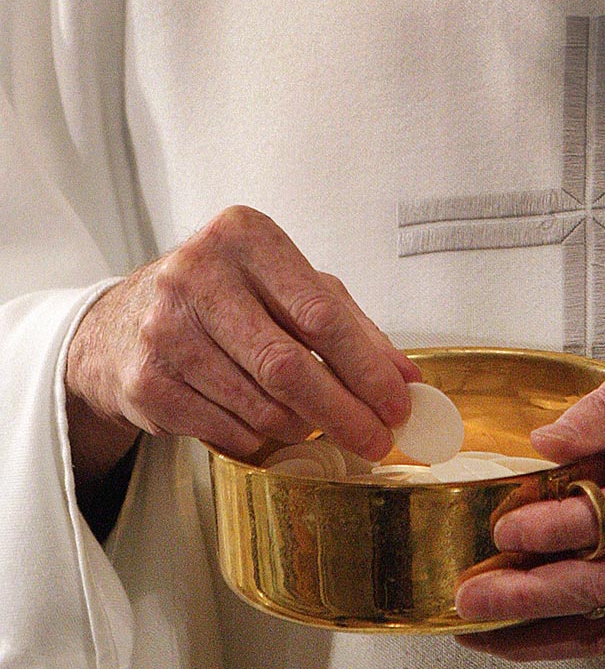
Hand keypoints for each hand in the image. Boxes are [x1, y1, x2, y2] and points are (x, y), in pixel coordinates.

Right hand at [66, 205, 419, 484]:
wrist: (123, 321)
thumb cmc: (225, 297)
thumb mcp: (288, 289)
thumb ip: (351, 327)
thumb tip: (407, 378)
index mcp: (244, 238)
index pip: (320, 314)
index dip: (367, 368)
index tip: (398, 403)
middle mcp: (196, 275)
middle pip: (289, 366)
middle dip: (344, 412)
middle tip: (376, 438)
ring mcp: (165, 330)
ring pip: (261, 405)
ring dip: (303, 426)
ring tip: (314, 421)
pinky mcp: (146, 381)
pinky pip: (228, 431)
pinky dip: (261, 438)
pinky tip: (267, 424)